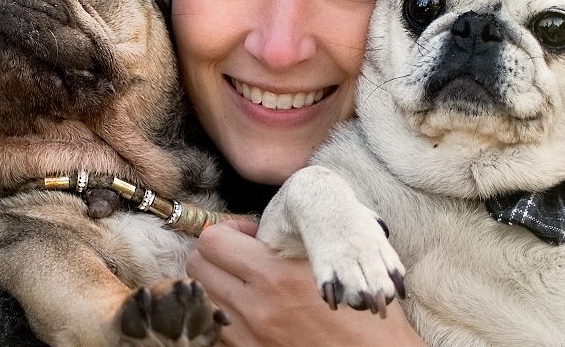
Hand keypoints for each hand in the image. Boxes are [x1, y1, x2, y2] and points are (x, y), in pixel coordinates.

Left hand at [187, 218, 423, 346]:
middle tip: (241, 256)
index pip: (212, 240)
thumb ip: (295, 242)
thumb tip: (257, 229)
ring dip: (220, 284)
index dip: (226, 231)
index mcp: (276, 276)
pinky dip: (227, 313)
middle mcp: (256, 308)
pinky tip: (251, 310)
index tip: (247, 235)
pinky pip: (219, 326)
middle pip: (198, 267)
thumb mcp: (335, 265)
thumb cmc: (366, 313)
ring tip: (247, 283)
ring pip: (204, 296)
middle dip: (215, 256)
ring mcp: (251, 337)